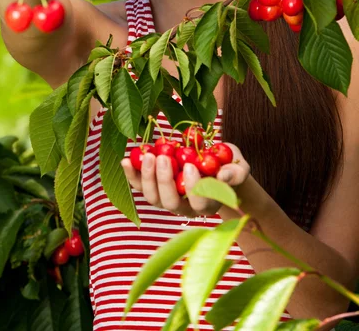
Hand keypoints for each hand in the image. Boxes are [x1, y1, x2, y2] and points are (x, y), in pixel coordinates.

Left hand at [121, 143, 249, 217]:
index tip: (190, 166)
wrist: (213, 163)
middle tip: (163, 157)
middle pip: (170, 202)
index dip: (193, 188)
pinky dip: (131, 175)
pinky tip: (125, 160)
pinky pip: (139, 186)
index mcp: (208, 204)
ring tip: (147, 155)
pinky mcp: (153, 188)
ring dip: (146, 177)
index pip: (200, 203)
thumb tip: (224, 176)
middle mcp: (185, 207)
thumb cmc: (228, 166)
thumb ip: (235, 172)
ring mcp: (167, 199)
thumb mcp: (238, 166)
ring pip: (153, 197)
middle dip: (164, 181)